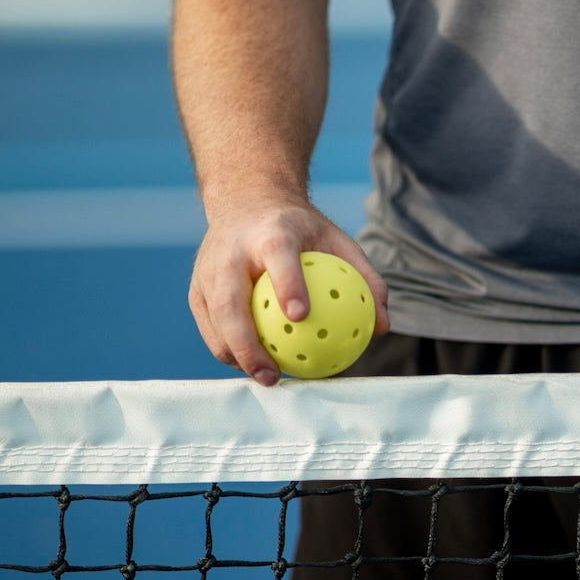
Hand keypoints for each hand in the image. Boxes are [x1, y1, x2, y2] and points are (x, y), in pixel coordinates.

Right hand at [188, 196, 389, 385]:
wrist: (247, 202)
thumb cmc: (301, 230)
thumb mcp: (337, 241)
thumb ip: (365, 279)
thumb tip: (383, 325)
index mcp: (272, 233)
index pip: (278, 259)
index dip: (287, 286)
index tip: (301, 316)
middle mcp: (232, 251)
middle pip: (230, 301)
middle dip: (247, 343)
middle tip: (273, 374)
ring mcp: (207, 270)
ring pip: (214, 320)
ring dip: (235, 355)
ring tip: (266, 377)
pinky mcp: (195, 288)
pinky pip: (209, 326)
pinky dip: (228, 349)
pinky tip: (254, 366)